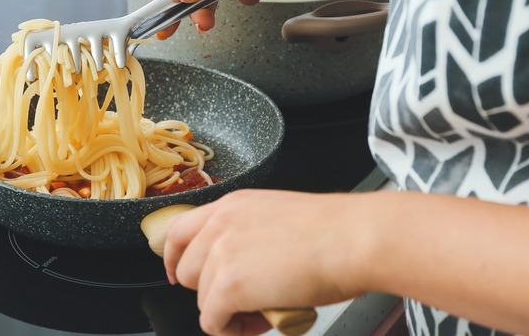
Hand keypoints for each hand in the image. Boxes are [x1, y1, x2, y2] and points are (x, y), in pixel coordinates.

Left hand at [163, 189, 366, 334]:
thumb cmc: (335, 231)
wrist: (353, 239)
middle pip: (186, 269)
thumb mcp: (277, 217)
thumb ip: (250, 235)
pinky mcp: (227, 286)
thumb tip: (247, 264)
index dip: (175, 258)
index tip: (179, 275)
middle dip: (210, 290)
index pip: (179, 231)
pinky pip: (212, 321)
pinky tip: (262, 321)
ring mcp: (220, 255)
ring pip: (201, 298)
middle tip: (244, 299)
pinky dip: (233, 330)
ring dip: (228, 311)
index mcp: (231, 205)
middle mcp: (219, 225)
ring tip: (265, 310)